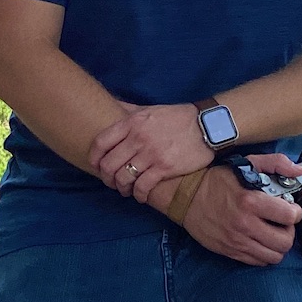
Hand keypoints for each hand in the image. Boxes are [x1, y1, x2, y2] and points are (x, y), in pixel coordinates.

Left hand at [91, 103, 210, 200]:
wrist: (207, 126)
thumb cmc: (177, 117)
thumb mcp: (149, 109)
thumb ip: (129, 111)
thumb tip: (111, 105)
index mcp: (132, 123)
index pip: (101, 142)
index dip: (94, 157)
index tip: (96, 165)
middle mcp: (138, 138)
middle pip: (109, 164)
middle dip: (107, 178)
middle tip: (111, 182)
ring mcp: (151, 154)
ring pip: (123, 178)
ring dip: (121, 188)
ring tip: (126, 190)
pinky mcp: (164, 168)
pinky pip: (143, 187)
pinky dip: (139, 195)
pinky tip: (141, 196)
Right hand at [176, 155, 301, 265]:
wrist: (185, 197)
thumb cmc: (216, 180)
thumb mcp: (245, 164)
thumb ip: (275, 164)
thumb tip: (298, 171)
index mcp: (251, 201)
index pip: (290, 216)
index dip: (295, 212)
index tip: (290, 209)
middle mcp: (245, 225)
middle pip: (285, 242)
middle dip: (289, 231)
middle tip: (282, 223)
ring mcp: (237, 241)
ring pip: (274, 256)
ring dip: (277, 245)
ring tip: (272, 232)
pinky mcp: (230, 251)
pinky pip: (257, 262)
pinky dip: (264, 254)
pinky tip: (259, 240)